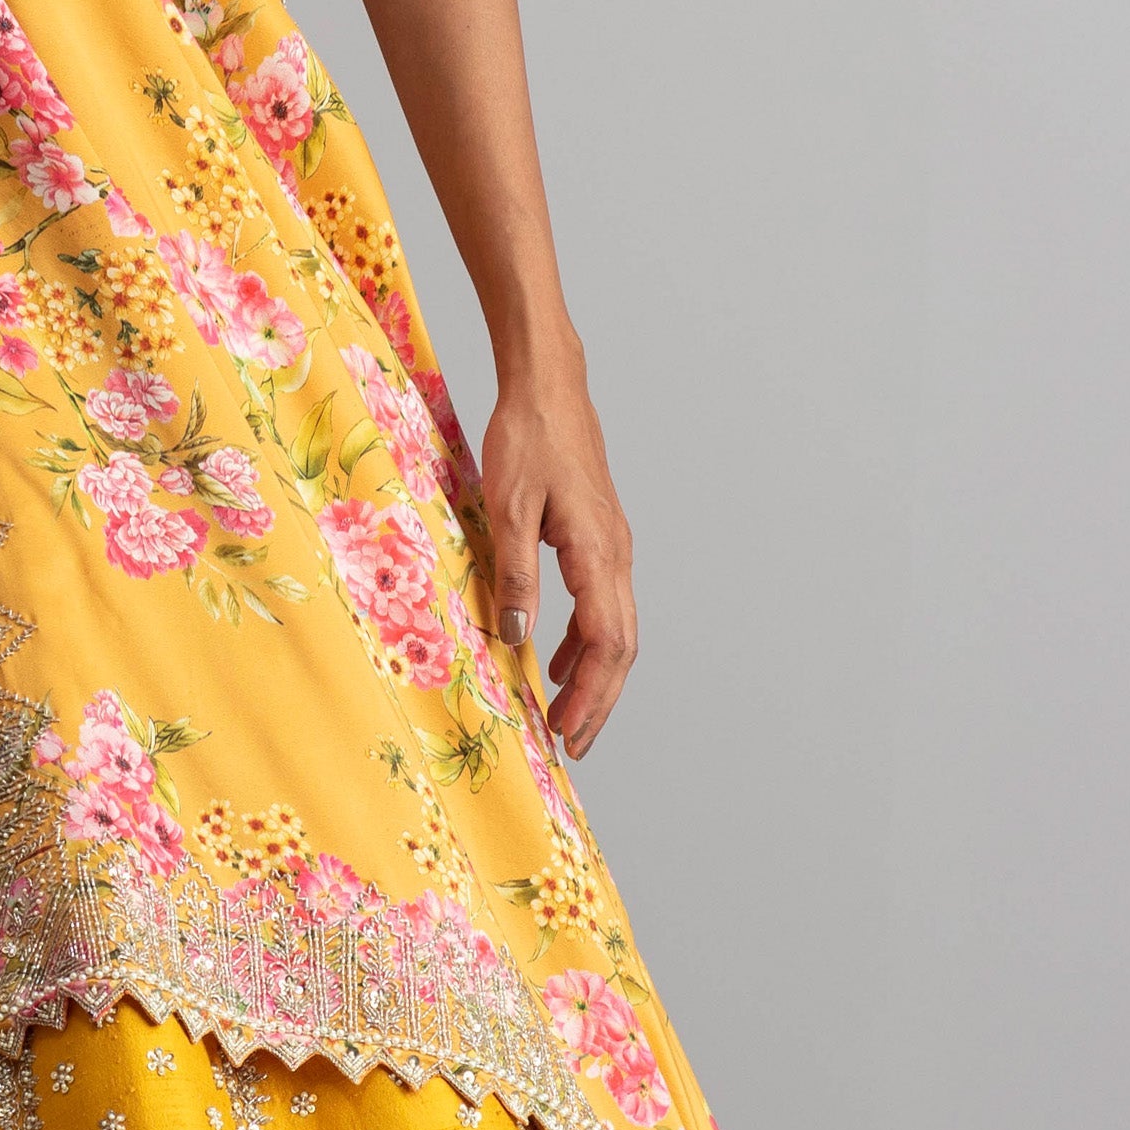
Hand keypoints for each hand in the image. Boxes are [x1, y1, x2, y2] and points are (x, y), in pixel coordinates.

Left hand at [481, 376, 635, 759]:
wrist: (549, 385)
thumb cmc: (527, 438)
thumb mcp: (508, 510)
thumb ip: (516, 576)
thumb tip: (517, 639)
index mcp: (598, 554)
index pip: (607, 644)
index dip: (590, 696)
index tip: (567, 735)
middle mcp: (616, 555)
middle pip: (621, 646)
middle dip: (598, 700)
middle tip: (571, 744)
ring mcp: (612, 545)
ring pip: (615, 627)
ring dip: (592, 675)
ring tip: (563, 714)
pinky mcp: (598, 536)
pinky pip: (601, 603)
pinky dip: (583, 640)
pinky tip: (554, 657)